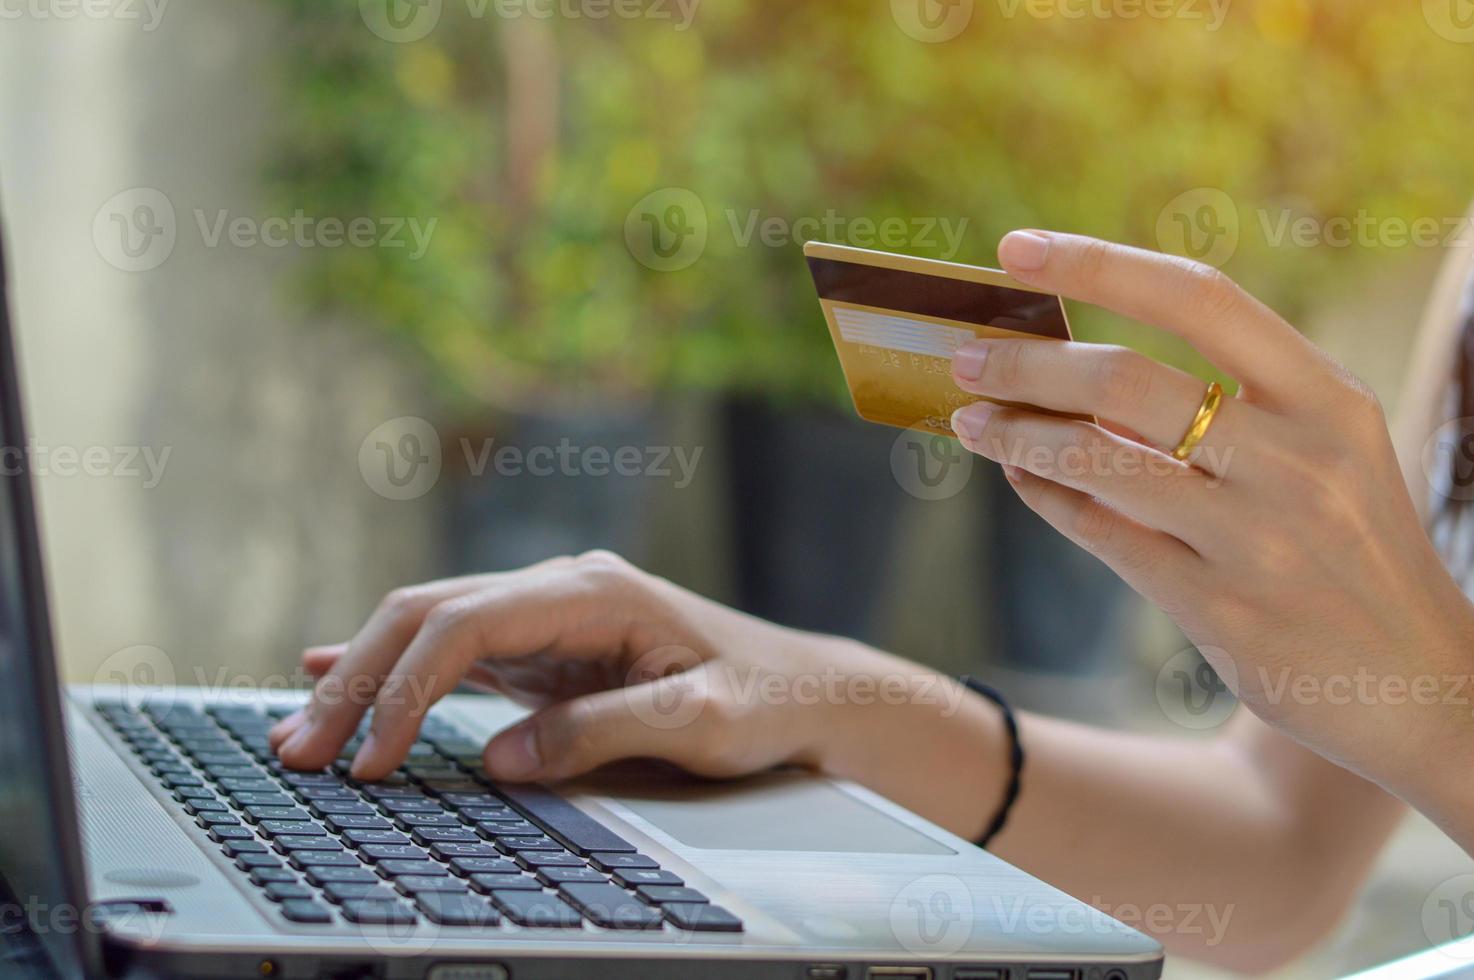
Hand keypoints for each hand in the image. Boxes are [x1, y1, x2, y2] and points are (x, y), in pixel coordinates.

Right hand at [268, 553, 982, 814]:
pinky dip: (394, 669)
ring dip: (363, 679)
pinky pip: (453, 652)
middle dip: (358, 680)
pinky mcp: (547, 650)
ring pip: (429, 630)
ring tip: (299, 733)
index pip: (467, 626)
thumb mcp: (701, 721)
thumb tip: (499, 756)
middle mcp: (559, 589)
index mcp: (592, 590)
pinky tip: (337, 672)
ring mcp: (549, 616)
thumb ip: (604, 729)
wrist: (806, 691)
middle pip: (428, 617)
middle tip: (299, 751)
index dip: (406, 689)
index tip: (370, 758)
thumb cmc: (765, 700)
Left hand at [950, 230, 1473, 840]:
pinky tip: (1021, 478)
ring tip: (972, 421)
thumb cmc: (1354, 548)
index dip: (1096, 263)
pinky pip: (1102, 535)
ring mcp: (1257, 537)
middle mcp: (1298, 459)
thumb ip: (1234, 402)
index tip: (1016, 249)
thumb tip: (1086, 363)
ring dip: (1016, 434)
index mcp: (1329, 397)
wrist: (1419, 683)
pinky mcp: (1219, 607)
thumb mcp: (1327, 452)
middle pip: (1126, 380)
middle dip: (1027, 365)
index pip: (1198, 297)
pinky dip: (1046, 498)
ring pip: (1097, 461)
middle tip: (966, 357)